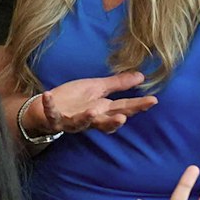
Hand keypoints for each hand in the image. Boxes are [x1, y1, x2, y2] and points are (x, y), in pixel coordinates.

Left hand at [40, 72, 157, 134]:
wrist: (46, 108)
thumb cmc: (74, 99)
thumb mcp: (97, 89)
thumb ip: (118, 84)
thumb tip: (141, 76)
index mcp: (102, 110)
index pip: (124, 108)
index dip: (138, 106)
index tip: (152, 101)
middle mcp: (90, 119)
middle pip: (105, 122)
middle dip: (114, 121)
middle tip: (123, 117)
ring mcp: (71, 121)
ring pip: (81, 123)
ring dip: (86, 118)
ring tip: (92, 111)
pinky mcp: (54, 119)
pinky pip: (52, 114)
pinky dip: (50, 106)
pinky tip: (48, 95)